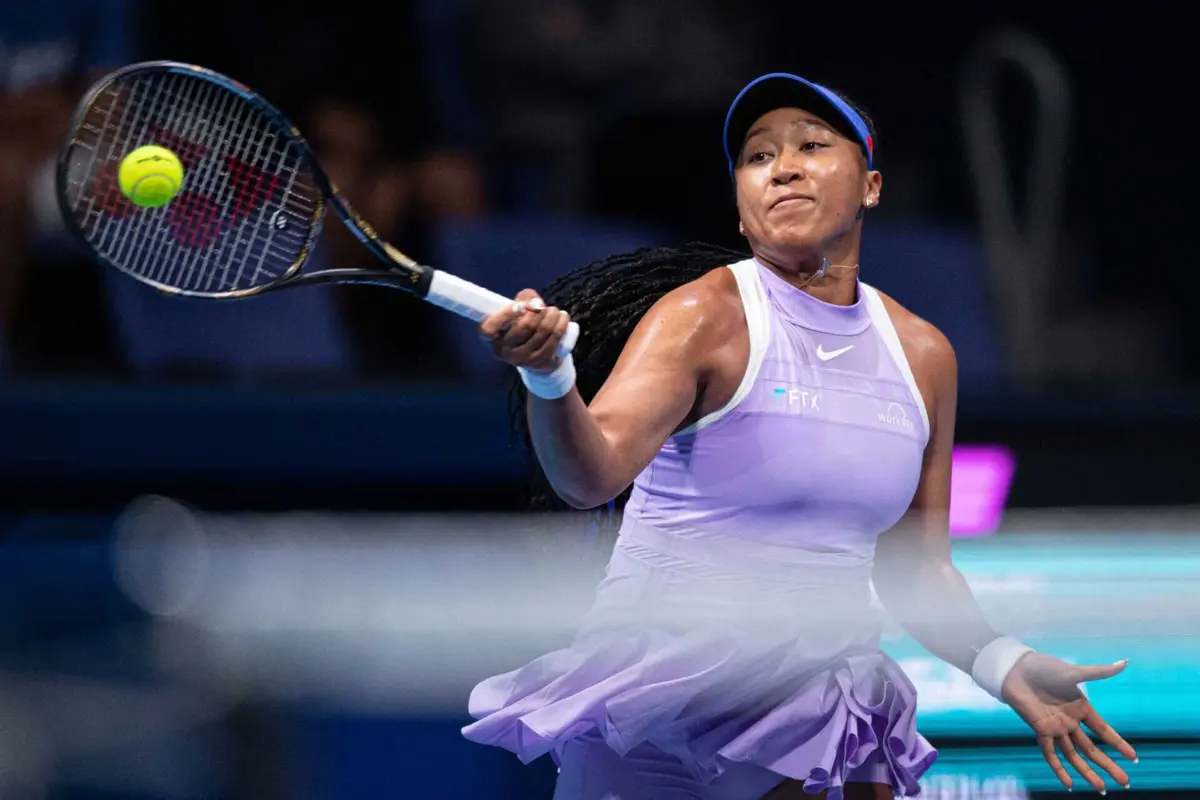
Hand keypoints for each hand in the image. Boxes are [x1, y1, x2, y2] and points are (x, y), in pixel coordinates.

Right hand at [479, 289, 571, 372]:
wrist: (536, 359)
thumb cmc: (522, 329)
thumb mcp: (515, 316)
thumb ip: (521, 301)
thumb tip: (531, 299)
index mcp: (491, 339)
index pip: (489, 329)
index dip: (504, 315)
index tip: (520, 306)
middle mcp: (504, 351)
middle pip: (525, 326)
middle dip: (538, 310)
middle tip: (541, 305)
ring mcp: (523, 359)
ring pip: (543, 330)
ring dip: (552, 314)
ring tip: (553, 311)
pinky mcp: (540, 362)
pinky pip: (554, 338)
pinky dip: (561, 324)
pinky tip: (563, 318)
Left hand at [1002, 652, 1137, 792]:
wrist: (1015, 669)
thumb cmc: (1043, 667)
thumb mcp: (1074, 672)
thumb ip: (1100, 672)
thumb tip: (1125, 662)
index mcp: (1081, 707)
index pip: (1104, 731)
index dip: (1118, 744)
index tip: (1134, 758)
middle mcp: (1070, 721)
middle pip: (1092, 749)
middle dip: (1109, 765)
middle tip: (1125, 782)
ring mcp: (1056, 727)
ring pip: (1074, 755)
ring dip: (1087, 772)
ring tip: (1102, 789)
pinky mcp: (1040, 730)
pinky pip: (1050, 753)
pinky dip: (1058, 769)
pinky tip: (1069, 784)